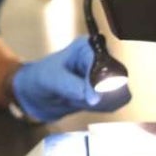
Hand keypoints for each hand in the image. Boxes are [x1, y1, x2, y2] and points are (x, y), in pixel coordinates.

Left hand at [11, 35, 131, 121]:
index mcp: (88, 47)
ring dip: (102, 102)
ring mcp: (106, 74)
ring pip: (120, 93)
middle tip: (83, 100)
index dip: (102, 84)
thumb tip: (95, 98)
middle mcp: (101, 58)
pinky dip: (103, 108)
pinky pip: (115, 103)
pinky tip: (84, 104)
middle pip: (119, 79)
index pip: (106, 65)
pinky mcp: (107, 90)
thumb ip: (71, 86)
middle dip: (103, 95)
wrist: (35, 94)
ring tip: (78, 100)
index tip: (93, 99)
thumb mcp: (51, 80)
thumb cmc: (40, 78)